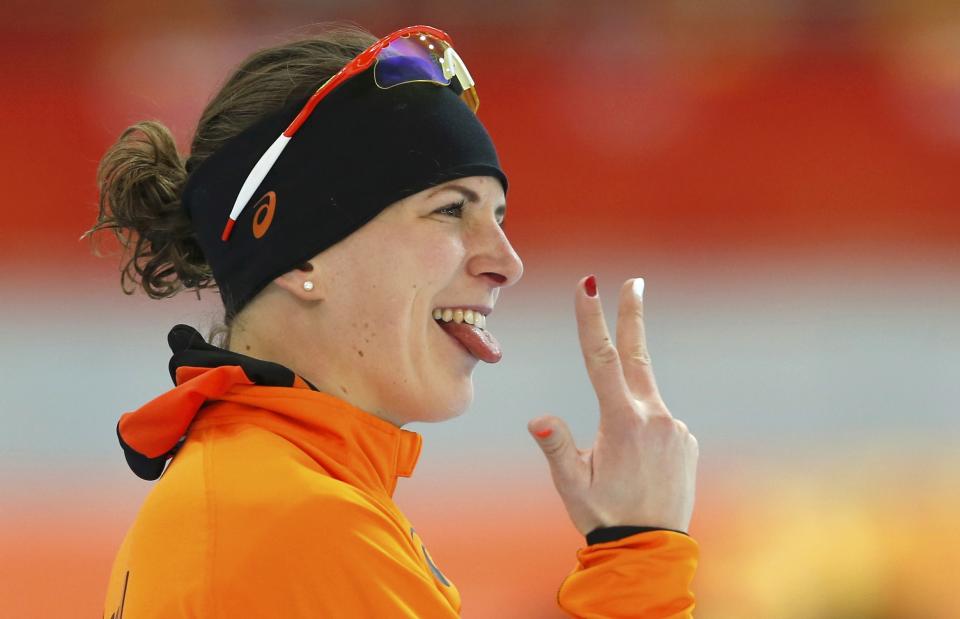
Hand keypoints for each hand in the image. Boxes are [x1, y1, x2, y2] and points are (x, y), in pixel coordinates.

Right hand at [528, 276, 697, 534]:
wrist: (651, 550)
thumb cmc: (604, 515)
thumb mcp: (572, 485)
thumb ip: (556, 448)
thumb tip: (539, 419)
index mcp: (621, 422)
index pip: (601, 360)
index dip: (592, 319)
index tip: (589, 286)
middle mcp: (654, 417)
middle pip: (637, 356)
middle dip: (632, 316)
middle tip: (635, 281)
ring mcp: (675, 428)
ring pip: (644, 403)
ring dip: (627, 414)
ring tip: (622, 465)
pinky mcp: (686, 440)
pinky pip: (659, 426)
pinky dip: (644, 435)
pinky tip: (640, 470)